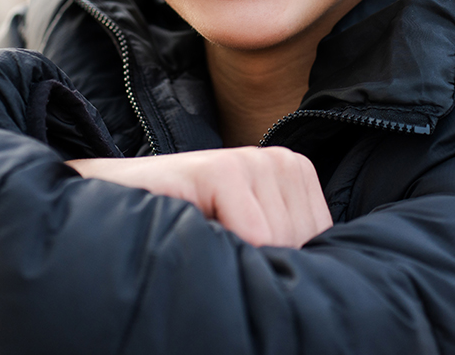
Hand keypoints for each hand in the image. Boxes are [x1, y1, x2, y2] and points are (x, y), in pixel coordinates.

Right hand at [68, 147, 331, 247]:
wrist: (117, 202)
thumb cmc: (190, 227)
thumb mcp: (253, 238)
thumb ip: (292, 246)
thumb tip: (338, 295)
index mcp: (296, 173)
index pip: (326, 246)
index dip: (284, 264)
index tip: (243, 249)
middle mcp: (281, 160)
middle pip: (305, 247)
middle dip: (262, 261)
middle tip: (220, 240)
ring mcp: (251, 159)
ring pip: (281, 246)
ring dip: (238, 256)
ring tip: (205, 232)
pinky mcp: (221, 169)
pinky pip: (254, 237)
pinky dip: (224, 250)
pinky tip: (195, 225)